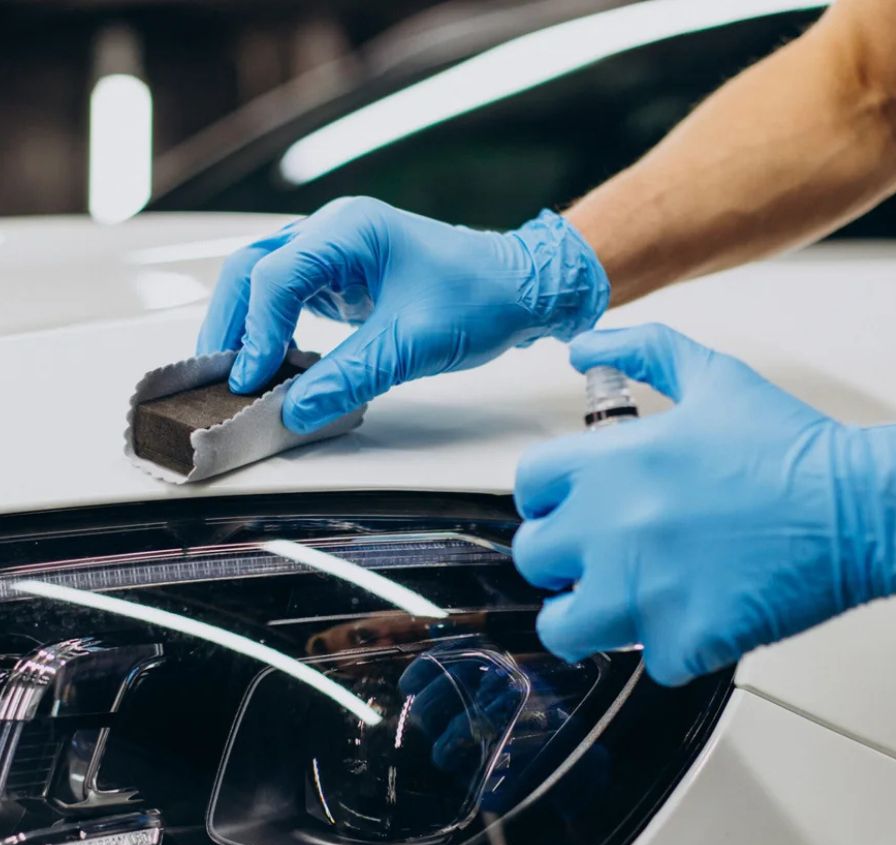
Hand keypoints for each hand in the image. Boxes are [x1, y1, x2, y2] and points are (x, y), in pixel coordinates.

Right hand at [196, 196, 609, 433]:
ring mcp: (335, 252)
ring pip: (264, 282)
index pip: (274, 277)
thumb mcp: (413, 344)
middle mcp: (333, 231)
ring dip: (247, 326)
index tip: (249, 380)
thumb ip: (350, 377)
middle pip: (252, 271)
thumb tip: (293, 411)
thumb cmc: (482, 297)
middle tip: (217, 378)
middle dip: (232, 325)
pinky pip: (291, 298)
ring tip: (237, 375)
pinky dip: (274, 329)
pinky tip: (274, 364)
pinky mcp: (343, 278)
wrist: (526, 288)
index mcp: (348, 229)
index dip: (256, 332)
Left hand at [511, 325, 895, 683]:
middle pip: (535, 560)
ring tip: (634, 603)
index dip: (555, 499)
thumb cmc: (796, 448)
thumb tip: (585, 346)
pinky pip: (650, 660)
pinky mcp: (683, 640)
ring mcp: (643, 591)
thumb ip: (642, 351)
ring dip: (594, 617)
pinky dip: (676, 647)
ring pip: (565, 627)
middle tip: (611, 556)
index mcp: (611, 463)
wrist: (859, 508)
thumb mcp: (715, 377)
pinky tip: (705, 617)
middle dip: (569, 560)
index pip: (528, 487)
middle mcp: (612, 528)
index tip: (580, 507)